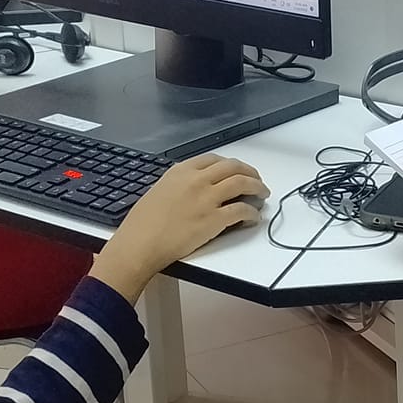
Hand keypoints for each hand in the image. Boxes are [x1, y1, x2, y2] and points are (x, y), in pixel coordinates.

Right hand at [90, 155, 267, 299]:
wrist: (140, 244)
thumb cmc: (143, 224)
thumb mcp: (159, 190)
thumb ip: (179, 184)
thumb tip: (195, 188)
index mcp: (181, 171)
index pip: (214, 159)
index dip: (231, 164)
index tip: (237, 170)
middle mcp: (197, 180)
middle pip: (233, 167)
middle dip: (249, 173)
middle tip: (256, 181)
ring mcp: (207, 199)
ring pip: (242, 184)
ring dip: (257, 187)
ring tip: (262, 195)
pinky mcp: (214, 220)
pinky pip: (242, 211)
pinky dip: (252, 213)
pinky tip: (254, 218)